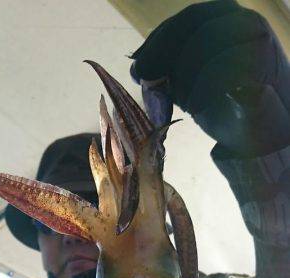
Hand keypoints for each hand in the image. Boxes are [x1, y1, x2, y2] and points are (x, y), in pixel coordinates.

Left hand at [130, 0, 289, 156]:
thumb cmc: (227, 104)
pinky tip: (196, 108)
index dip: (158, 41)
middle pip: (194, 26)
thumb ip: (170, 68)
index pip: (188, 19)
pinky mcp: (262, 72)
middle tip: (149, 84)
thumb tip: (137, 66)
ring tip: (186, 103)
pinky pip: (224, 73)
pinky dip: (203, 91)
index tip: (138, 68)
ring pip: (208, 45)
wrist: (266, 132)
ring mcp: (257, 44)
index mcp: (228, 19)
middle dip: (164, 56)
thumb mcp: (193, 79)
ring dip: (185, 77)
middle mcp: (245, 23)